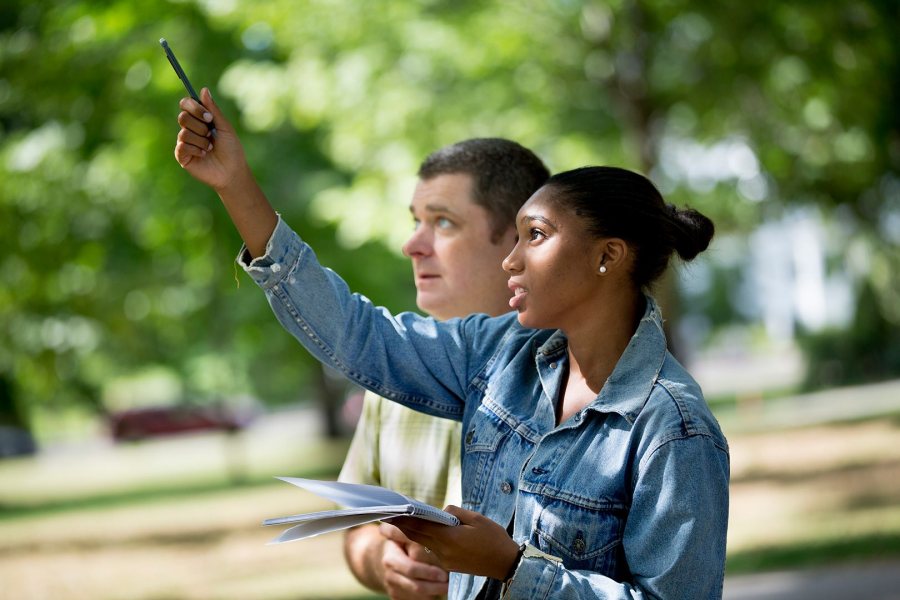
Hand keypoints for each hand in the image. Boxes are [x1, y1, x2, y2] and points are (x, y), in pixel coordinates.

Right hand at [174, 87, 248, 192]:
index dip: (194, 107)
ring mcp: (185, 143)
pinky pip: (182, 146)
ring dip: (201, 140)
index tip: (208, 116)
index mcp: (199, 120)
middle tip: (211, 134)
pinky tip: (204, 154)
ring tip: (210, 147)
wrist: (232, 171)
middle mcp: (190, 129)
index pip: (186, 104)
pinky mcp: (182, 156)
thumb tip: (204, 89)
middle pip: (183, 116)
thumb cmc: (231, 149)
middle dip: (199, 125)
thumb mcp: (224, 127)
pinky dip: (197, 149)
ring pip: (184, 132)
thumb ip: (213, 110)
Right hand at [380, 523, 448, 599]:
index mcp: (391, 560)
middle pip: (416, 587)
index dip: (429, 573)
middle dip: (436, 587)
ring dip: (434, 593)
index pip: (411, 569)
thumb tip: (432, 541)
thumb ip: (415, 540)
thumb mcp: (403, 537)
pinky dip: (429, 597)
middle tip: (450, 583)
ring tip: (446, 585)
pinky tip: (436, 587)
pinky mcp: (398, 598)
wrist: (381, 560)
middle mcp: (391, 577)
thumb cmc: (399, 545)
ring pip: (419, 597)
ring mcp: (393, 590)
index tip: (444, 574)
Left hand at [385, 506, 519, 580]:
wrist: (505, 563)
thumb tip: (440, 512)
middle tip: (387, 516)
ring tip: (402, 521)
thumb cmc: (493, 538)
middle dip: (401, 525)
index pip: (419, 525)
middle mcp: (443, 551)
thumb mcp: (476, 519)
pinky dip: (427, 540)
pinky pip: (433, 550)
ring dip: (414, 532)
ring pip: (424, 543)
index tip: (391, 511)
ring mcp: (445, 560)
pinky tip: (425, 532)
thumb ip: (454, 513)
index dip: (404, 518)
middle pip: (417, 536)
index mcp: (448, 537)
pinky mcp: (449, 565)